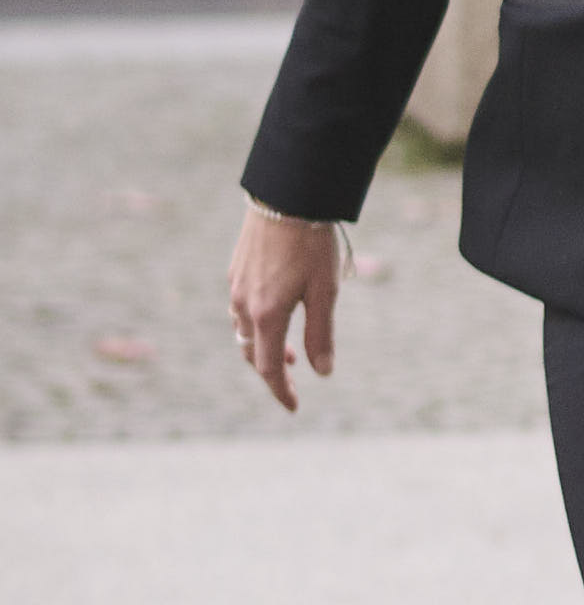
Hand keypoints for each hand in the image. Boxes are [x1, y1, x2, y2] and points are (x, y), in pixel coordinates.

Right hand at [227, 205, 340, 412]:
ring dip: (264, 347)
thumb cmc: (312, 244)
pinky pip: (240, 310)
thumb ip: (321, 333)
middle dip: (271, 371)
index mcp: (267, 315)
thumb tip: (321, 372)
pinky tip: (276, 316)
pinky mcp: (236, 271)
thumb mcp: (325, 291)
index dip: (281, 390)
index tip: (294, 407)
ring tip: (292, 351)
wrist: (286, 198)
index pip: (270, 366)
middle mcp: (244, 305)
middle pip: (251, 352)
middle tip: (292, 381)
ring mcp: (236, 287)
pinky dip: (256, 325)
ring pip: (243, 331)